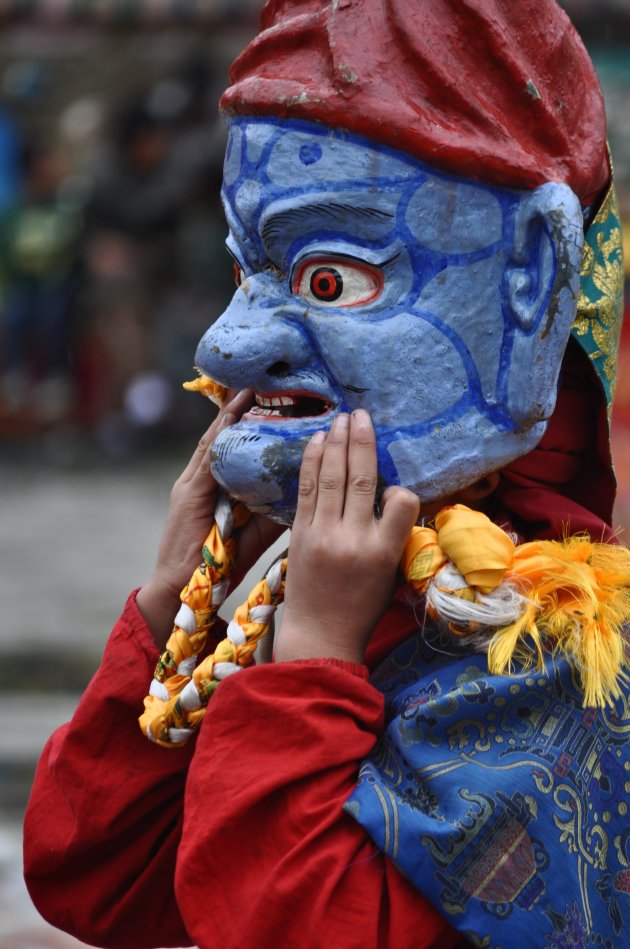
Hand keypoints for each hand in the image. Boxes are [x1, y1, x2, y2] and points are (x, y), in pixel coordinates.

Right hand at [137, 389, 282, 646]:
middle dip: (248, 409)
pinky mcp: (188, 492)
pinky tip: (236, 411)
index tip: (284, 401)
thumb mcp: (256, 532)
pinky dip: (222, 431)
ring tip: (256, 385)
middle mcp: (203, 478)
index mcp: (219, 487)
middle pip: (228, 435)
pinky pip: (208, 454)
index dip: (258, 422)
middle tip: (273, 383)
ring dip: (236, 411)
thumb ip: (275, 510)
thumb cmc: (220, 565)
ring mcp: (192, 482)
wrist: (184, 594)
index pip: (240, 447)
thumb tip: (307, 489)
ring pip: (218, 438)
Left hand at [274, 410, 419, 663]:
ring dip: (337, 443)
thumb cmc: (360, 608)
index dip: (402, 488)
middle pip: (362, 479)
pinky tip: (318, 442)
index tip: (396, 487)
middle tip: (361, 414)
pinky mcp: (299, 534)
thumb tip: (392, 497)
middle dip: (362, 441)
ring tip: (341, 419)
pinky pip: (307, 490)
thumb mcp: (389, 575)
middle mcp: (354, 539)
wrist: (319, 635)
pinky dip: (312, 462)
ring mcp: (323, 534)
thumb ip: (392, 536)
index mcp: (384, 552)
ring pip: (333, 478)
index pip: (404, 503)